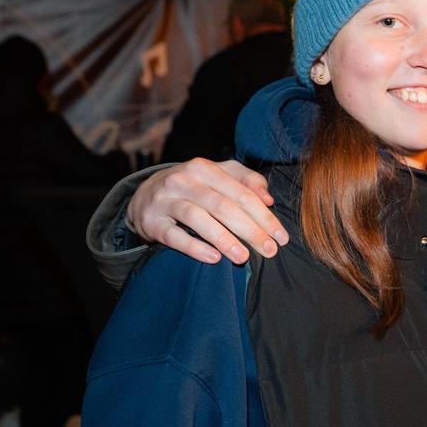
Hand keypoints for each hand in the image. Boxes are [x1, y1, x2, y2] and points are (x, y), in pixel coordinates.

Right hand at [128, 158, 289, 264]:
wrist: (144, 196)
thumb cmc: (192, 188)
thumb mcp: (217, 176)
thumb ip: (246, 180)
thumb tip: (268, 198)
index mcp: (204, 168)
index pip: (242, 193)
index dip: (265, 216)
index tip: (281, 237)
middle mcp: (184, 180)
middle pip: (224, 206)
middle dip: (251, 230)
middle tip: (269, 251)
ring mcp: (165, 200)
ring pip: (199, 218)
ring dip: (224, 239)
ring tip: (243, 257)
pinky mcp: (151, 221)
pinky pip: (174, 236)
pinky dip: (195, 247)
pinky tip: (214, 258)